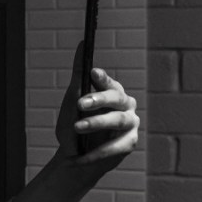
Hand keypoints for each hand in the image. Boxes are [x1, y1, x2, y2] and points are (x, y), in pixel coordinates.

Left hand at [55, 41, 139, 168]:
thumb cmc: (74, 127)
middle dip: (98, 99)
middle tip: (79, 103)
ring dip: (96, 123)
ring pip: (117, 120)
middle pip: (117, 98)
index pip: (109, 82)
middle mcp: (125, 105)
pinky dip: (94, 152)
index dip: (103, 78)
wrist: (74, 158)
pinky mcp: (129, 143)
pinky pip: (114, 147)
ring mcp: (130, 124)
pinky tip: (78, 156)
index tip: (92, 72)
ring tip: (77, 127)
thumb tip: (82, 44)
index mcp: (112, 92)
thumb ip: (78, 75)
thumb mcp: (71, 103)